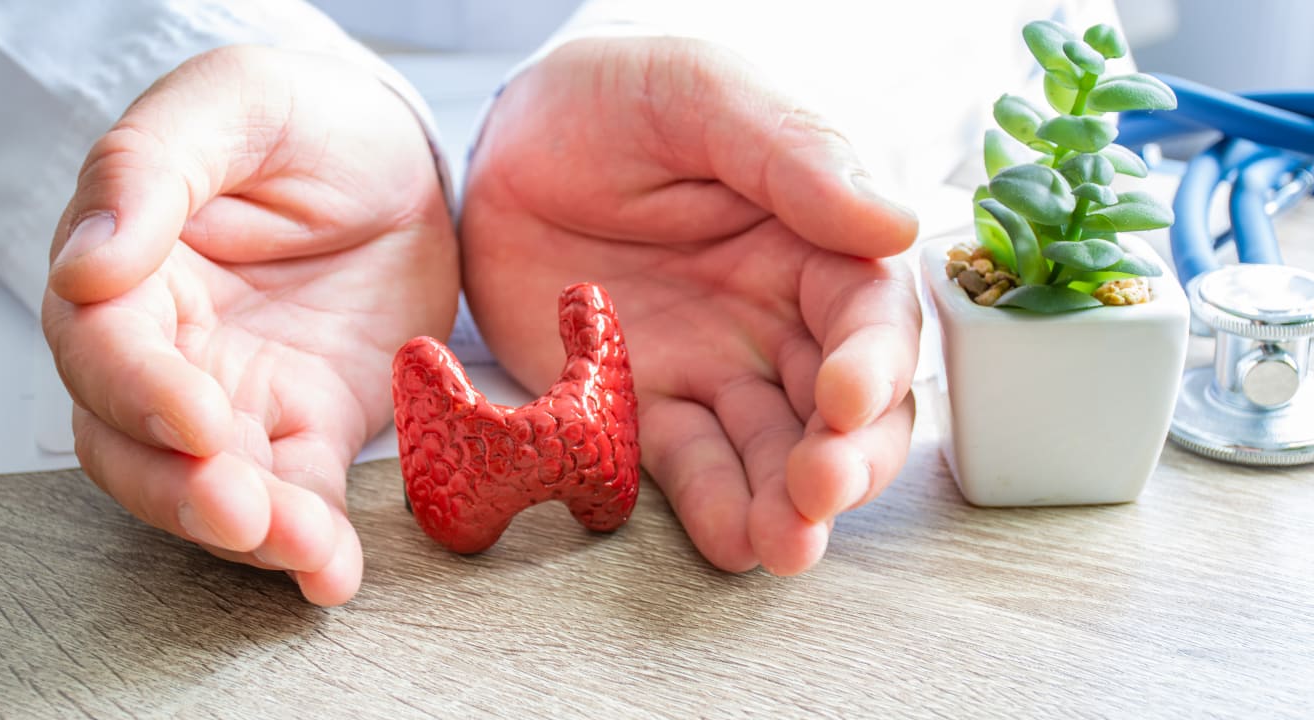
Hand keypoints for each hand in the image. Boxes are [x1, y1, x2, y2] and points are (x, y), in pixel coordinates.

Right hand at [42, 46, 457, 604]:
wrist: (397, 162)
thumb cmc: (303, 122)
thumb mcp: (232, 105)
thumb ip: (149, 168)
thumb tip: (86, 263)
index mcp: (130, 267)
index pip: (101, 344)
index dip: (137, 390)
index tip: (196, 417)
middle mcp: (169, 347)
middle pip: (133, 442)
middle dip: (181, 490)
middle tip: (240, 511)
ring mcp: (238, 396)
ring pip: (211, 487)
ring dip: (252, 532)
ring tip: (306, 551)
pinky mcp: (308, 427)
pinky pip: (299, 496)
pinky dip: (313, 542)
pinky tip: (333, 573)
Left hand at [461, 38, 920, 574]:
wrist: (508, 140)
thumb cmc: (616, 99)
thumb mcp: (701, 96)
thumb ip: (793, 155)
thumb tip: (894, 220)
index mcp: (815, 240)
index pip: (871, 314)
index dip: (873, 362)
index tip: (847, 397)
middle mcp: (779, 317)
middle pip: (843, 406)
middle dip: (844, 457)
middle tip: (819, 491)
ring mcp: (714, 369)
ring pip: (774, 453)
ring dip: (787, 506)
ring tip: (781, 547)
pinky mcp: (643, 408)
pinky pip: (689, 467)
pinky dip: (714, 508)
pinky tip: (732, 542)